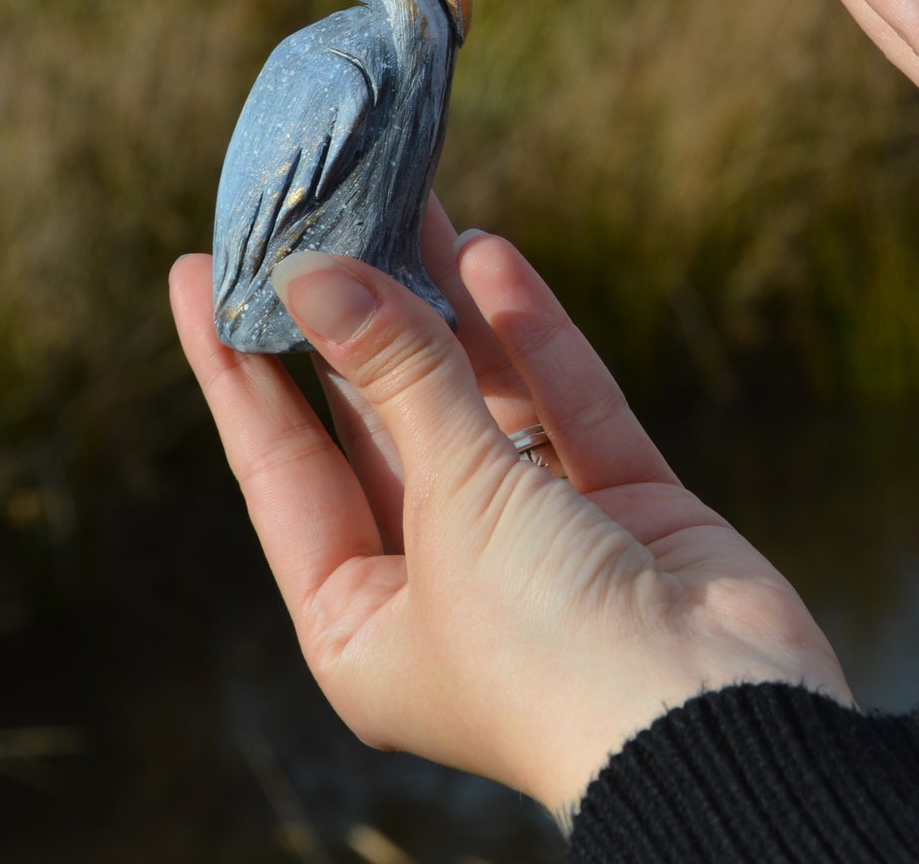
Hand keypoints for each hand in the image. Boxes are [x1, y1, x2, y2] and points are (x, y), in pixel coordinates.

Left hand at [170, 204, 851, 827]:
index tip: (199, 268)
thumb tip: (317, 271)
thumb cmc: (550, 647)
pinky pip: (563, 403)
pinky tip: (489, 255)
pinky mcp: (624, 505)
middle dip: (351, 313)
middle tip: (315, 211)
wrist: (720, 719)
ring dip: (442, 303)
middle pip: (379, 416)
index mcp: (365, 622)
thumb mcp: (450, 500)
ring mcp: (539, 538)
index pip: (280, 466)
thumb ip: (396, 372)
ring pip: (475, 396)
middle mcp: (444, 577)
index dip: (236, 366)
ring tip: (406, 200)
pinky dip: (531, 335)